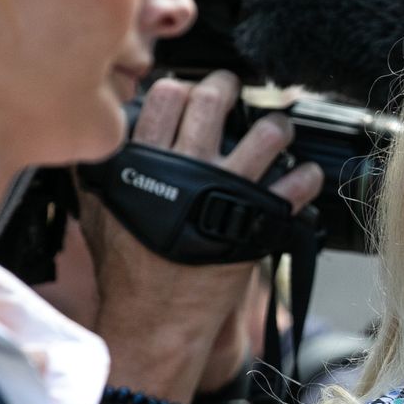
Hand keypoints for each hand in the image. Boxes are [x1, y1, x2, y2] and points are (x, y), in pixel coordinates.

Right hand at [85, 72, 322, 394]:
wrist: (156, 317)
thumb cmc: (126, 271)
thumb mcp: (98, 213)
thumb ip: (101, 173)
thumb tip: (98, 142)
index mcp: (146, 161)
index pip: (166, 98)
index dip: (180, 88)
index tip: (189, 91)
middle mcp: (189, 168)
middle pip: (212, 103)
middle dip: (225, 87)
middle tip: (231, 88)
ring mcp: (228, 191)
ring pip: (265, 135)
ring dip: (276, 126)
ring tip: (278, 128)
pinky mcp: (258, 219)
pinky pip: (296, 184)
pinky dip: (306, 176)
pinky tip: (306, 174)